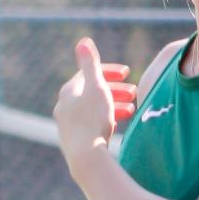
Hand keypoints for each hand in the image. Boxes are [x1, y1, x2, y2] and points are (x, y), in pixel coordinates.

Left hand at [53, 38, 135, 175]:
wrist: (86, 158)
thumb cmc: (93, 120)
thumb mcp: (96, 87)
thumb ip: (90, 64)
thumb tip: (83, 40)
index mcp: (68, 92)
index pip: (88, 74)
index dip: (109, 71)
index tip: (127, 73)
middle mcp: (64, 107)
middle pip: (92, 92)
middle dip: (115, 90)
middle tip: (134, 93)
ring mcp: (68, 125)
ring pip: (93, 109)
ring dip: (114, 105)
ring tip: (132, 111)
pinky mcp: (74, 141)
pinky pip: (92, 124)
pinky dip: (106, 119)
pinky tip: (117, 125)